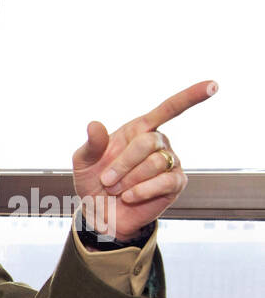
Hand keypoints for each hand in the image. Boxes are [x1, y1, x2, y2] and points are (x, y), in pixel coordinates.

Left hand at [71, 80, 216, 239]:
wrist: (100, 213)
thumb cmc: (94, 182)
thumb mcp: (85, 162)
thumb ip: (91, 144)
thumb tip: (94, 124)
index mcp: (140, 129)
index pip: (169, 108)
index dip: (191, 96)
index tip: (213, 85)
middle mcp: (159, 142)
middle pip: (148, 142)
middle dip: (123, 164)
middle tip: (106, 180)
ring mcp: (170, 162)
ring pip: (155, 163)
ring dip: (129, 179)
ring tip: (116, 190)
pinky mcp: (176, 183)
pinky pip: (164, 181)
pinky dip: (142, 190)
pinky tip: (129, 196)